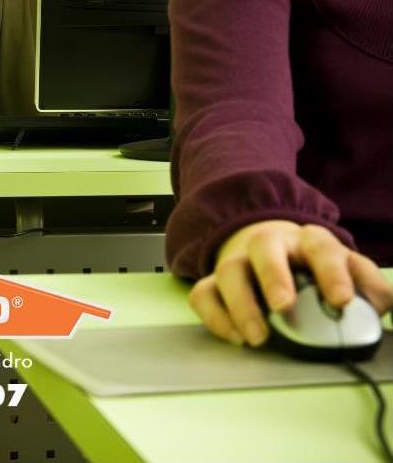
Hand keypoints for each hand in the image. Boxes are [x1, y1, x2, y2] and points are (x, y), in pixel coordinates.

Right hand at [189, 220, 392, 346]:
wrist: (265, 248)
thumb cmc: (309, 265)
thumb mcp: (344, 267)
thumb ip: (366, 284)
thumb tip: (377, 306)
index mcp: (307, 240)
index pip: (320, 247)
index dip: (331, 273)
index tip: (340, 301)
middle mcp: (266, 244)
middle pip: (263, 248)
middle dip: (273, 276)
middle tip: (283, 306)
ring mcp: (236, 261)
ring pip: (227, 270)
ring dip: (240, 304)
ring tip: (257, 338)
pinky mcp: (212, 281)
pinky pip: (203, 294)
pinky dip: (215, 317)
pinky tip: (235, 337)